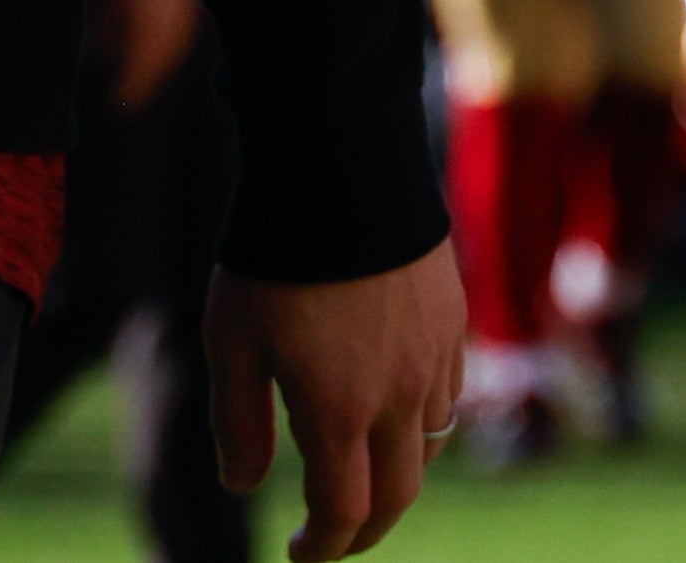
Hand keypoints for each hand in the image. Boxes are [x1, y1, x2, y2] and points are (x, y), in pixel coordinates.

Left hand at [211, 248, 463, 561]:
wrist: (340, 161)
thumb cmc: (272, 253)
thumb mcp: (231, 337)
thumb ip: (238, 421)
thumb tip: (244, 485)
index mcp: (339, 409)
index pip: (344, 512)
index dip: (325, 546)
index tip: (302, 553)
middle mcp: (398, 395)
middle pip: (397, 496)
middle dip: (365, 530)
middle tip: (337, 537)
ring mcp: (434, 358)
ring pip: (427, 444)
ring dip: (395, 471)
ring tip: (360, 468)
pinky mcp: (453, 320)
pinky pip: (446, 393)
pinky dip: (421, 418)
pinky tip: (393, 403)